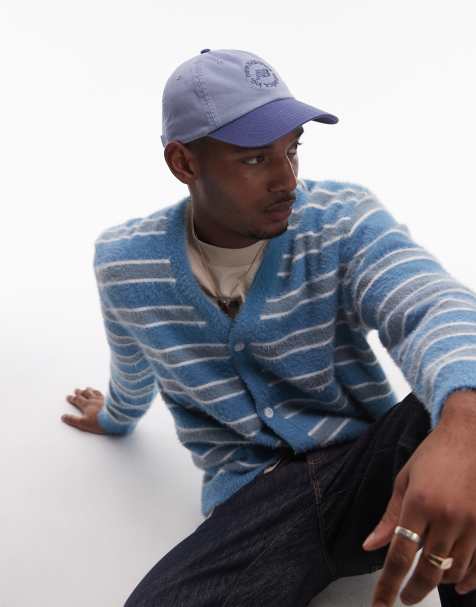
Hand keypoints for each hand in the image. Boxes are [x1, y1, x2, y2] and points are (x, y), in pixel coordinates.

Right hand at [62, 387, 106, 433]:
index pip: (77, 400)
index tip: (69, 397)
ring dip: (89, 390)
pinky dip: (99, 392)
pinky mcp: (110, 400)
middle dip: (80, 392)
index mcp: (87, 405)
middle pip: (85, 394)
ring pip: (94, 392)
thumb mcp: (83, 423)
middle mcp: (94, 400)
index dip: (72, 398)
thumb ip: (73, 420)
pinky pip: (103, 394)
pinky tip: (101, 392)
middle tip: (76, 390)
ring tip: (87, 388)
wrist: (116, 418)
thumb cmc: (100, 422)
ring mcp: (102, 399)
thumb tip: (63, 417)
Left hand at [362, 403, 475, 606]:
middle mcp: (447, 516)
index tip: (381, 604)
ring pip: (454, 571)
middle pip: (428, 570)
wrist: (472, 435)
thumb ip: (390, 517)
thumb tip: (371, 546)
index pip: (400, 555)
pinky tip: (458, 585)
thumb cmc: (433, 454)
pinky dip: (468, 580)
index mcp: (419, 502)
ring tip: (425, 579)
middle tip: (404, 598)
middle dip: (413, 591)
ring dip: (438, 581)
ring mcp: (473, 523)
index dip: (388, 585)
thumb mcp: (405, 479)